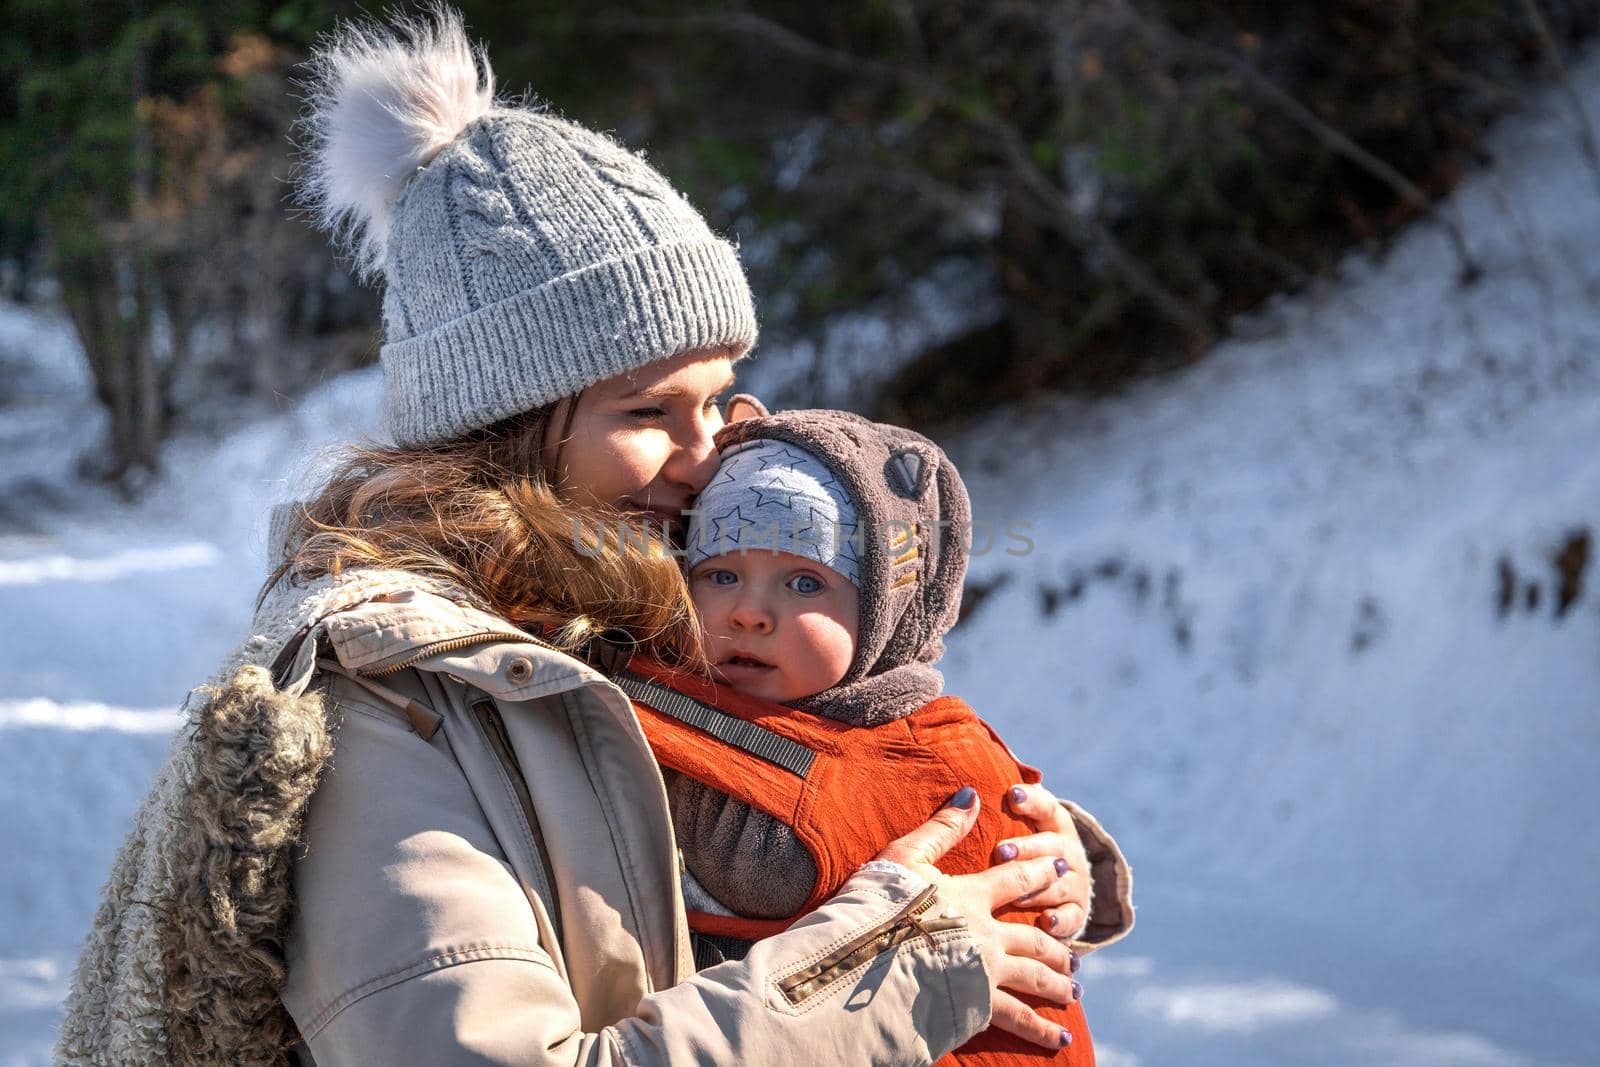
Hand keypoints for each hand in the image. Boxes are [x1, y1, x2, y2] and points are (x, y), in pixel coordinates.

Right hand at [875, 787, 1077, 1050]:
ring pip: (1035, 976)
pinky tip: (1060, 1039)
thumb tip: (972, 794)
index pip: (1016, 880)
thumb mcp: (904, 857)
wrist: (864, 959)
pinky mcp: (979, 1005)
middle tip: (1076, 952)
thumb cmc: (876, 905)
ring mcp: (986, 971)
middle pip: (1034, 937)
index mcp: (971, 896)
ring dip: (1058, 982)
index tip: (1063, 866)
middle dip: (1058, 942)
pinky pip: (1019, 1017)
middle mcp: (987, 933)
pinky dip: (1042, 1029)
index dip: (1041, 871)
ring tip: (1074, 990)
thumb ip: (941, 828)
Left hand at [992, 782, 1091, 939]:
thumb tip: (966, 791)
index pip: (1046, 806)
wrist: (1053, 890)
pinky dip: (1060, 921)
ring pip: (1060, 883)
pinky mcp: (1076, 912)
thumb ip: (999, 811)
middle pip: (1053, 846)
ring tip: (1015, 895)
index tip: (1010, 794)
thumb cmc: (1019, 851)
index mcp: (1054, 823)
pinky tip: (1045, 923)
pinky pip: (1072, 917)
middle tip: (999, 851)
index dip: (1031, 800)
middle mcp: (1068, 851)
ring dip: (1038, 889)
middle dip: (1027, 849)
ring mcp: (1075, 882)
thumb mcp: (1013, 828)